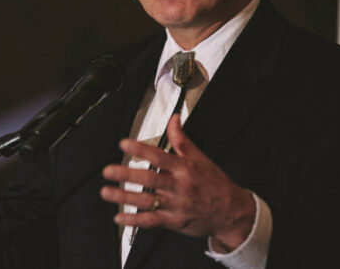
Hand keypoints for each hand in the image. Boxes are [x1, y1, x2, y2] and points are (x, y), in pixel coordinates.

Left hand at [100, 114, 254, 250]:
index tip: (124, 144)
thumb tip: (174, 119)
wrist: (232, 212)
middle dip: (127, 175)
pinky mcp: (174, 221)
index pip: (159, 156)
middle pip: (150, 179)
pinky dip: (135, 221)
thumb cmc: (214, 183)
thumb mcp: (200, 157)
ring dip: (125, 198)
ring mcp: (176, 205)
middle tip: (108, 171)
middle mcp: (179, 186)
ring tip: (107, 192)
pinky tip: (120, 217)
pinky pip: (152, 221)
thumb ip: (182, 139)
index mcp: (185, 168)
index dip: (141, 150)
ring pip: (147, 201)